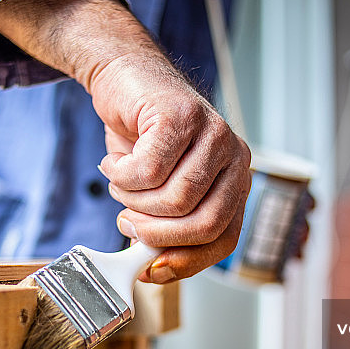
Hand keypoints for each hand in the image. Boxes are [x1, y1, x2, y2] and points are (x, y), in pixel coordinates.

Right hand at [89, 53, 250, 282]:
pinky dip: (120, 174)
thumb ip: (166, 227)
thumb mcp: (158, 191)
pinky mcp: (181, 116)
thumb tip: (154, 269)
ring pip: (174, 199)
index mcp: (234, 180)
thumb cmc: (143, 138)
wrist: (125, 78)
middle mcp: (233, 156)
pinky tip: (115, 160)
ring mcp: (212, 132)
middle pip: (203, 223)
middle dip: (156, 234)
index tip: (151, 270)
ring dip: (133, 200)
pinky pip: (148, 171)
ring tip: (121, 181)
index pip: (224, 238)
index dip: (186, 261)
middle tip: (128, 221)